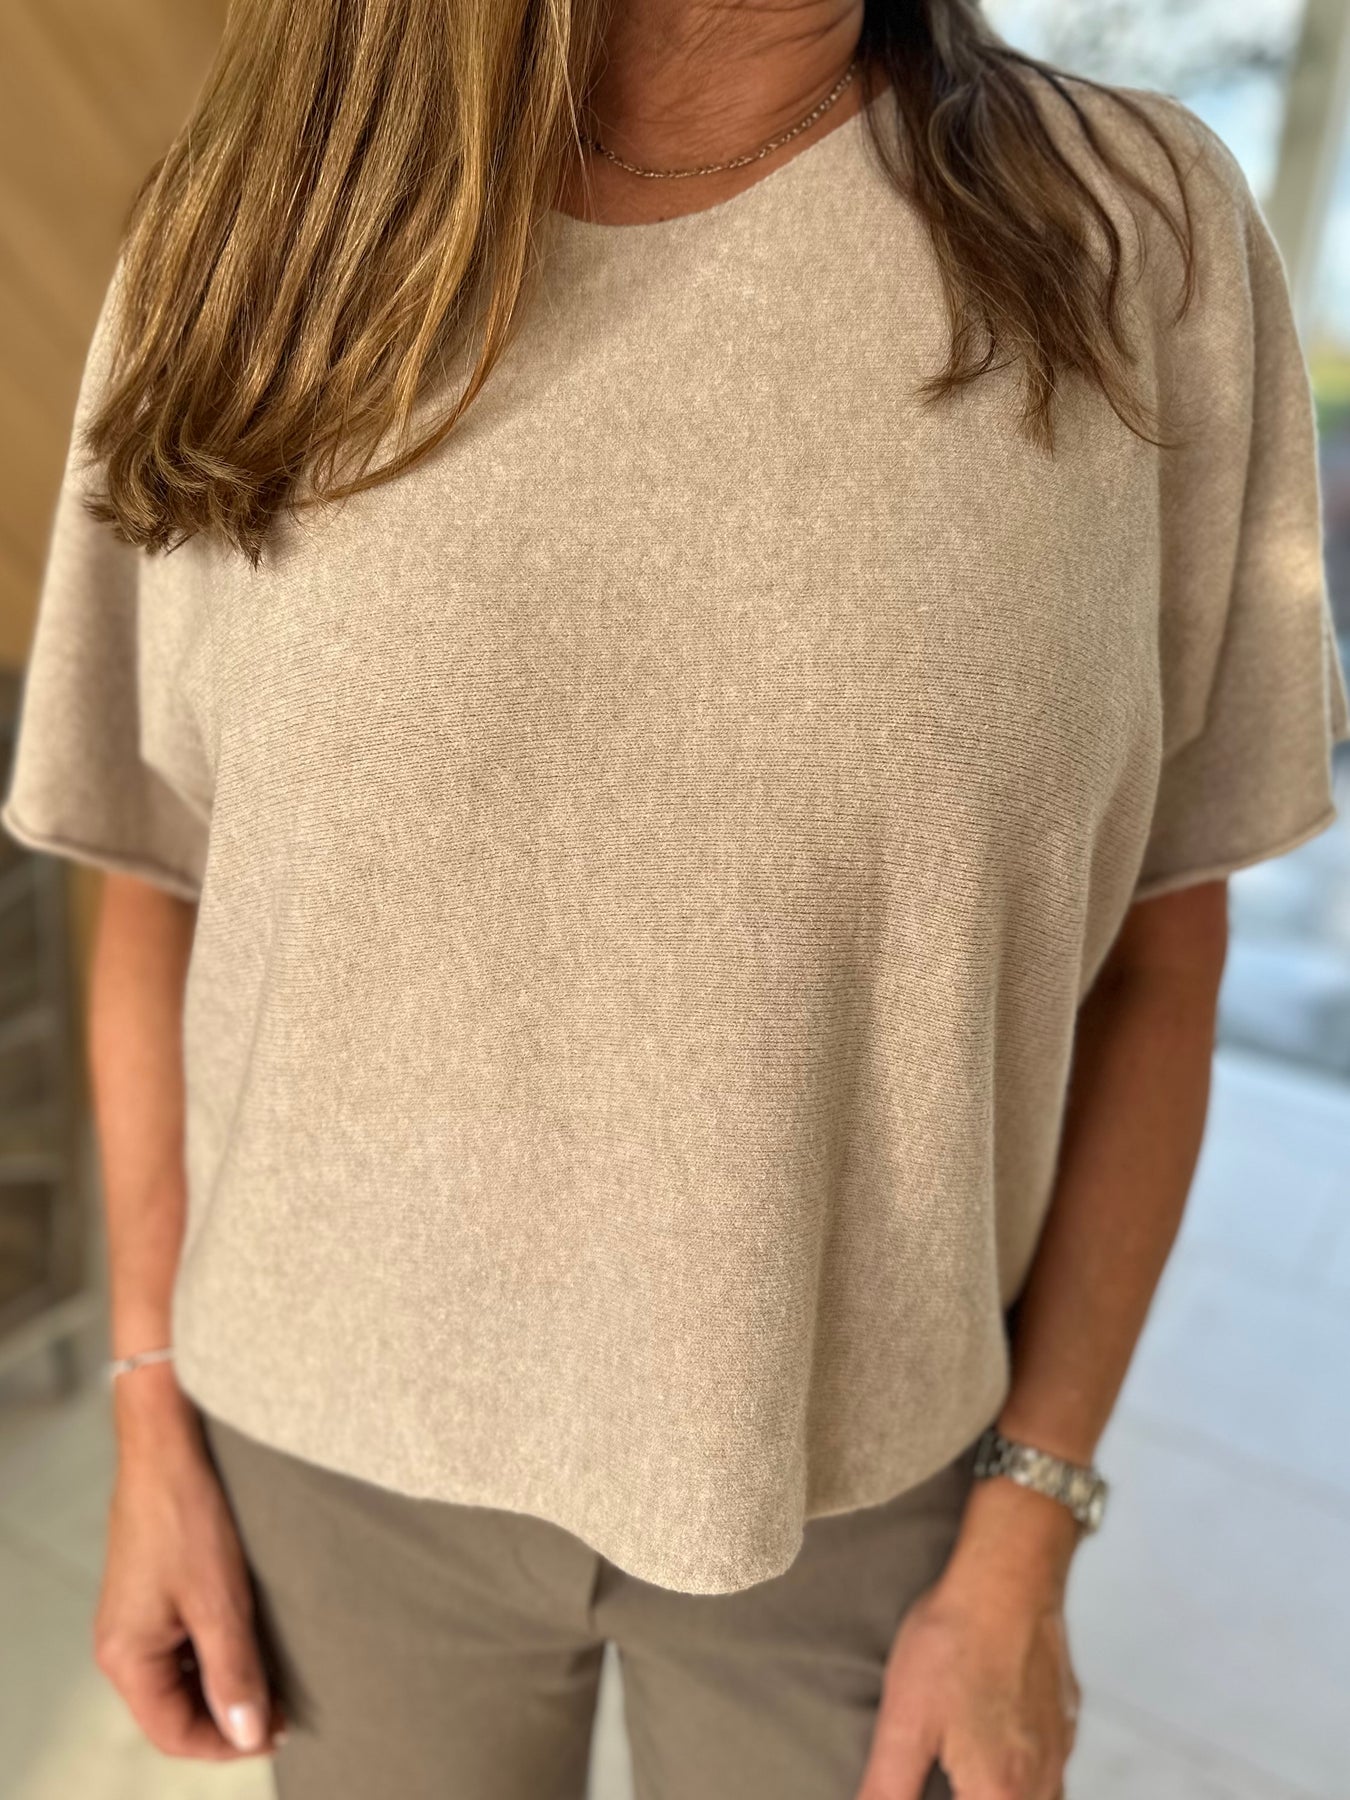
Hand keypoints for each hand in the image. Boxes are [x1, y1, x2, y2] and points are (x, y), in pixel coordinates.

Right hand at [94, 1363, 285, 1759]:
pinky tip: (250, 1640)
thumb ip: (235, 1672)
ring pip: (180, 1676)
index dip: (227, 1744)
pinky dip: (214, 1651)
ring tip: (276, 1677)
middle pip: (174, 1709)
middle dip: (228, 1715)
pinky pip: (180, 1643)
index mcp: (126, 1656)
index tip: (278, 1732)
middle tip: (285, 1709)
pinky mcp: (150, 1592)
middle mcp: (121, 1644)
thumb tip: (249, 1736)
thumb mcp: (221, 1600)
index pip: (174, 1732)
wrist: (169, 1442)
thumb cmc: (188, 1513)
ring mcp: (134, 1617)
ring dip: (224, 1682)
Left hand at [854, 1483, 1080, 1799]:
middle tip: (942, 1770)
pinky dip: (1020, 1771)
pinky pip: (1049, 1769)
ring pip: (1038, 1799)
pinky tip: (994, 1738)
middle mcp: (1042, 1783)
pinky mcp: (1067, 1719)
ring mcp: (1061, 1750)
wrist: (1009, 1575)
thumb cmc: (957, 1640)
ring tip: (962, 1764)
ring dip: (997, 1790)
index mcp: (1001, 1795)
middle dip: (967, 1793)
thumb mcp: (905, 1720)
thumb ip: (889, 1787)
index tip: (929, 1781)